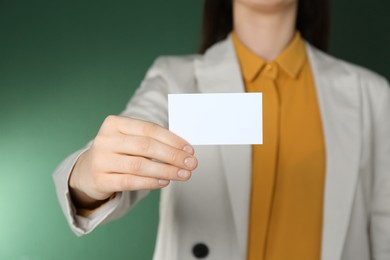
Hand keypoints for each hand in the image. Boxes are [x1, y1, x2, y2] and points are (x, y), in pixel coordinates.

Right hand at [69, 115, 197, 207]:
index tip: (190, 150)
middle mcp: (105, 140)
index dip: (172, 139)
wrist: (88, 170)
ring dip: (166, 170)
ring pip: (139, 165)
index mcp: (114, 123)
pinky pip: (130, 182)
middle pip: (146, 146)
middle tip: (191, 164)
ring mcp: (101, 160)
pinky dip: (150, 182)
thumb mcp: (131, 140)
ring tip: (183, 175)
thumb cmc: (119, 152)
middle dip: (173, 155)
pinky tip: (164, 182)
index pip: (149, 129)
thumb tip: (184, 150)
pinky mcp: (100, 180)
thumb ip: (153, 141)